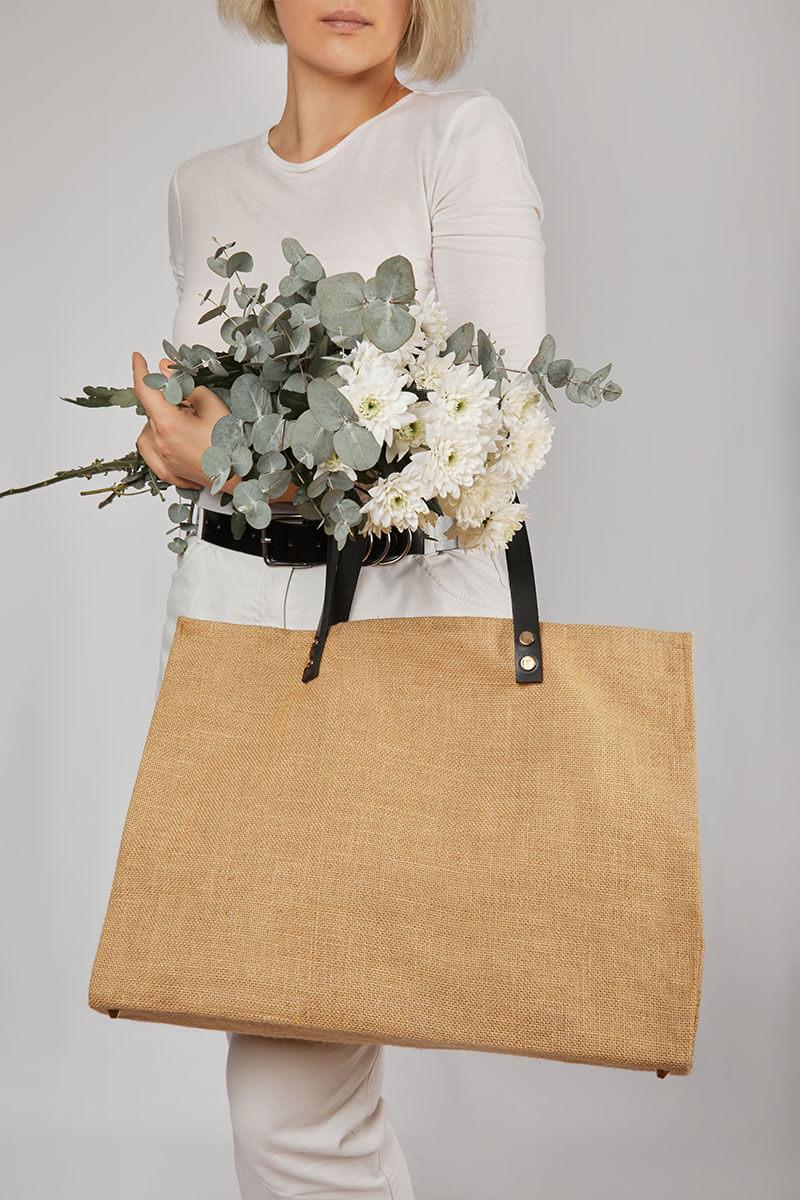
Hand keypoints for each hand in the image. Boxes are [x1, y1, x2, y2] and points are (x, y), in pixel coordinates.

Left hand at [132, 351, 231, 488]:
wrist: (241, 480)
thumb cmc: (230, 446)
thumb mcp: (212, 405)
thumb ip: (184, 385)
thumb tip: (164, 370)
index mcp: (167, 424)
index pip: (144, 390)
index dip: (139, 370)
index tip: (138, 357)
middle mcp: (159, 442)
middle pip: (153, 410)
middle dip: (169, 402)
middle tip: (195, 407)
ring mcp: (162, 458)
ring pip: (150, 429)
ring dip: (163, 421)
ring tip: (191, 426)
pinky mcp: (167, 471)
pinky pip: (151, 451)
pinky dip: (158, 442)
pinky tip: (174, 440)